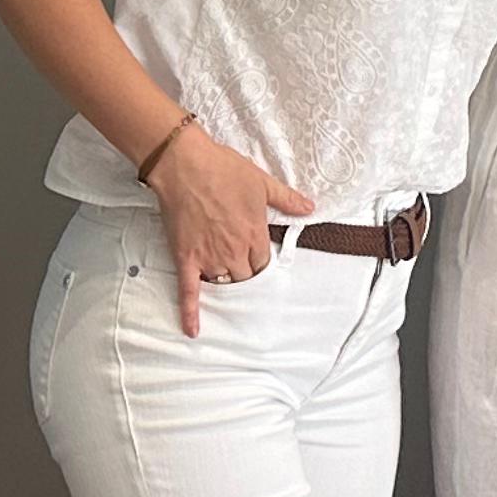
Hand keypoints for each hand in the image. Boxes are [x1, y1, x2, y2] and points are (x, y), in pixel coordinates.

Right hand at [146, 128, 315, 336]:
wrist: (185, 165)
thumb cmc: (224, 170)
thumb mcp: (262, 182)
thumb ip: (287, 199)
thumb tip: (310, 208)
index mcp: (254, 234)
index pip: (264, 263)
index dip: (261, 263)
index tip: (257, 260)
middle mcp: (234, 251)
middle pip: (245, 278)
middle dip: (245, 275)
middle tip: (240, 269)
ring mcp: (209, 257)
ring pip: (223, 284)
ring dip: (225, 285)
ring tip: (225, 287)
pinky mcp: (186, 258)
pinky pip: (189, 291)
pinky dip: (191, 312)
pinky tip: (193, 330)